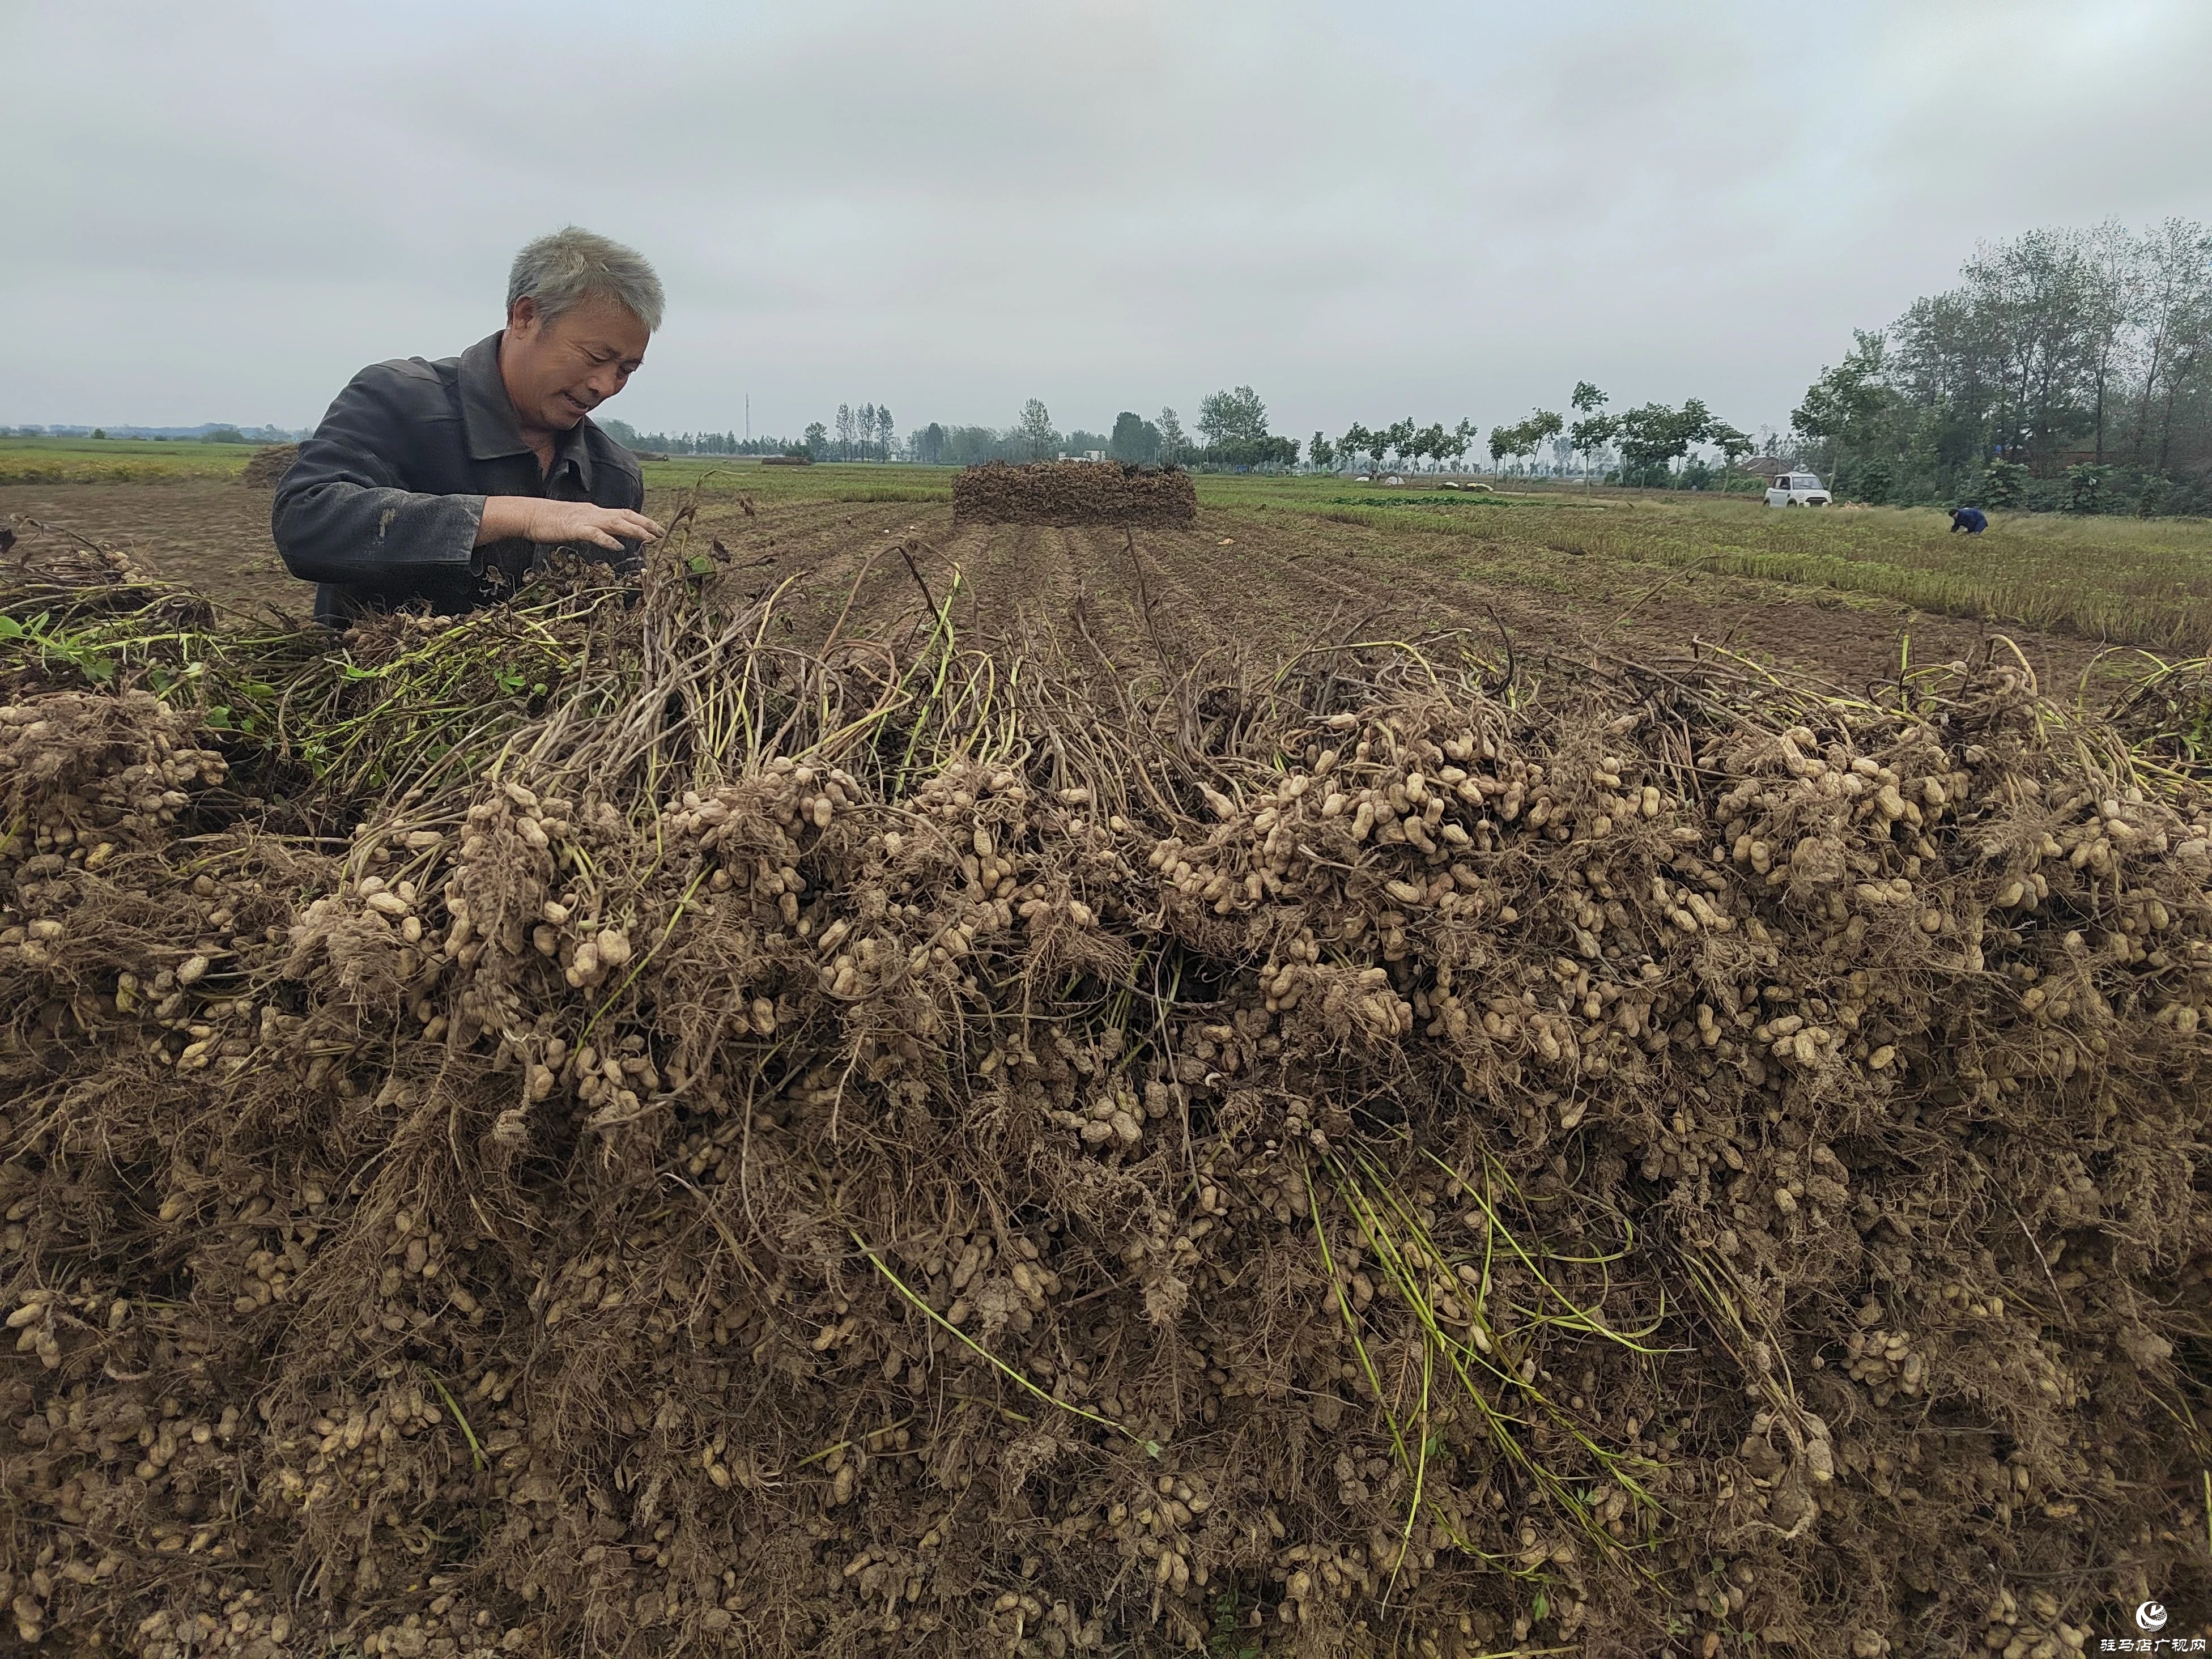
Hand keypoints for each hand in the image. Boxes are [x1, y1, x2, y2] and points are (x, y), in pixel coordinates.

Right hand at [477, 496, 664, 550]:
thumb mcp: (578, 522)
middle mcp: (594, 513)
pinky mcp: (574, 528)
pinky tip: (619, 547)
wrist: (530, 514)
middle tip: (662, 533)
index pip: (624, 513)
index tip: (657, 528)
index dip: (642, 520)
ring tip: (649, 538)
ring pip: (615, 523)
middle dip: (645, 524)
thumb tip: (610, 535)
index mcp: (596, 512)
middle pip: (625, 516)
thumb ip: (595, 527)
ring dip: (634, 530)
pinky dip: (607, 540)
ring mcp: (585, 519)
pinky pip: (594, 534)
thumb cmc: (552, 521)